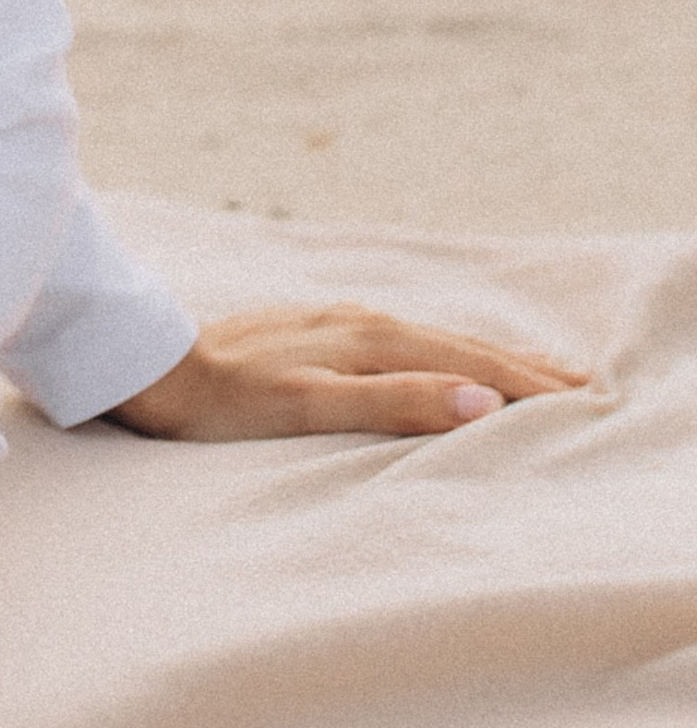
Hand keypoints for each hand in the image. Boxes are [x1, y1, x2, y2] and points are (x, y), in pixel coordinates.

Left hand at [110, 305, 593, 440]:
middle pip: (455, 343)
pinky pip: (397, 337)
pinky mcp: (308, 330)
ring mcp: (331, 321)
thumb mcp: (307, 408)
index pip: (466, 361)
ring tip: (524, 366)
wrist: (149, 364)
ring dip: (481, 352)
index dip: (522, 382)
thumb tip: (477, 400)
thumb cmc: (222, 400)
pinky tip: (432, 354)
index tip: (578, 398)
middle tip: (579, 381)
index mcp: (367, 339)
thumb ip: (391, 402)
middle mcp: (356, 320)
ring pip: (428, 336)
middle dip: (518, 363)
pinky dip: (436, 348)